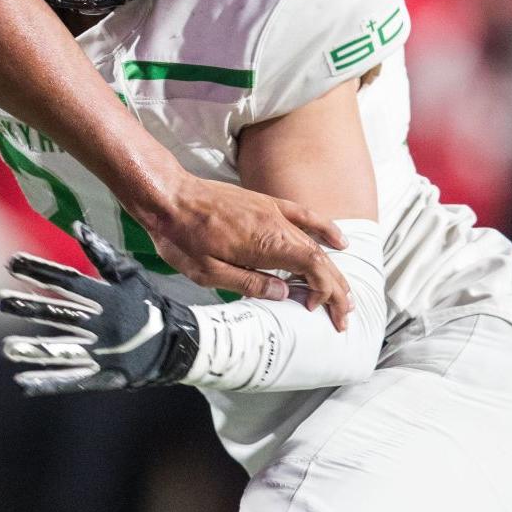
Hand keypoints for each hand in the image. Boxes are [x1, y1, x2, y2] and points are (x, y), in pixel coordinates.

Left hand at [0, 223, 199, 393]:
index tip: (11, 262)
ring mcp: (104, 353)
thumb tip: (77, 227)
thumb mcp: (130, 275)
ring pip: (65, 351)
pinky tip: (23, 382)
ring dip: (35, 351)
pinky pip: (73, 380)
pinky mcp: (105, 376)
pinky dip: (49, 382)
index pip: (67, 282)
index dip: (39, 271)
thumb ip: (102, 253)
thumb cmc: (147, 303)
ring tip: (8, 347)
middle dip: (28, 307)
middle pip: (60, 315)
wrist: (180, 345)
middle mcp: (103, 326)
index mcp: (108, 298)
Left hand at [143, 174, 352, 330]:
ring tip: (345, 291)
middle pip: (319, 258)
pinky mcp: (263, 203)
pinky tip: (339, 241)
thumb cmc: (182, 236)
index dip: (324, 292)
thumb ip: (250, 284)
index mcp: (266, 244)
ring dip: (332, 268)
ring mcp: (272, 211)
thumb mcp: (210, 273)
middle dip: (336, 288)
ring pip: (313, 242)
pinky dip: (323, 228)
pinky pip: (302, 214)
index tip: (318, 310)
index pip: (313, 269)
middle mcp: (276, 225)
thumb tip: (283, 295)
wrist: (167, 196)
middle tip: (344, 314)